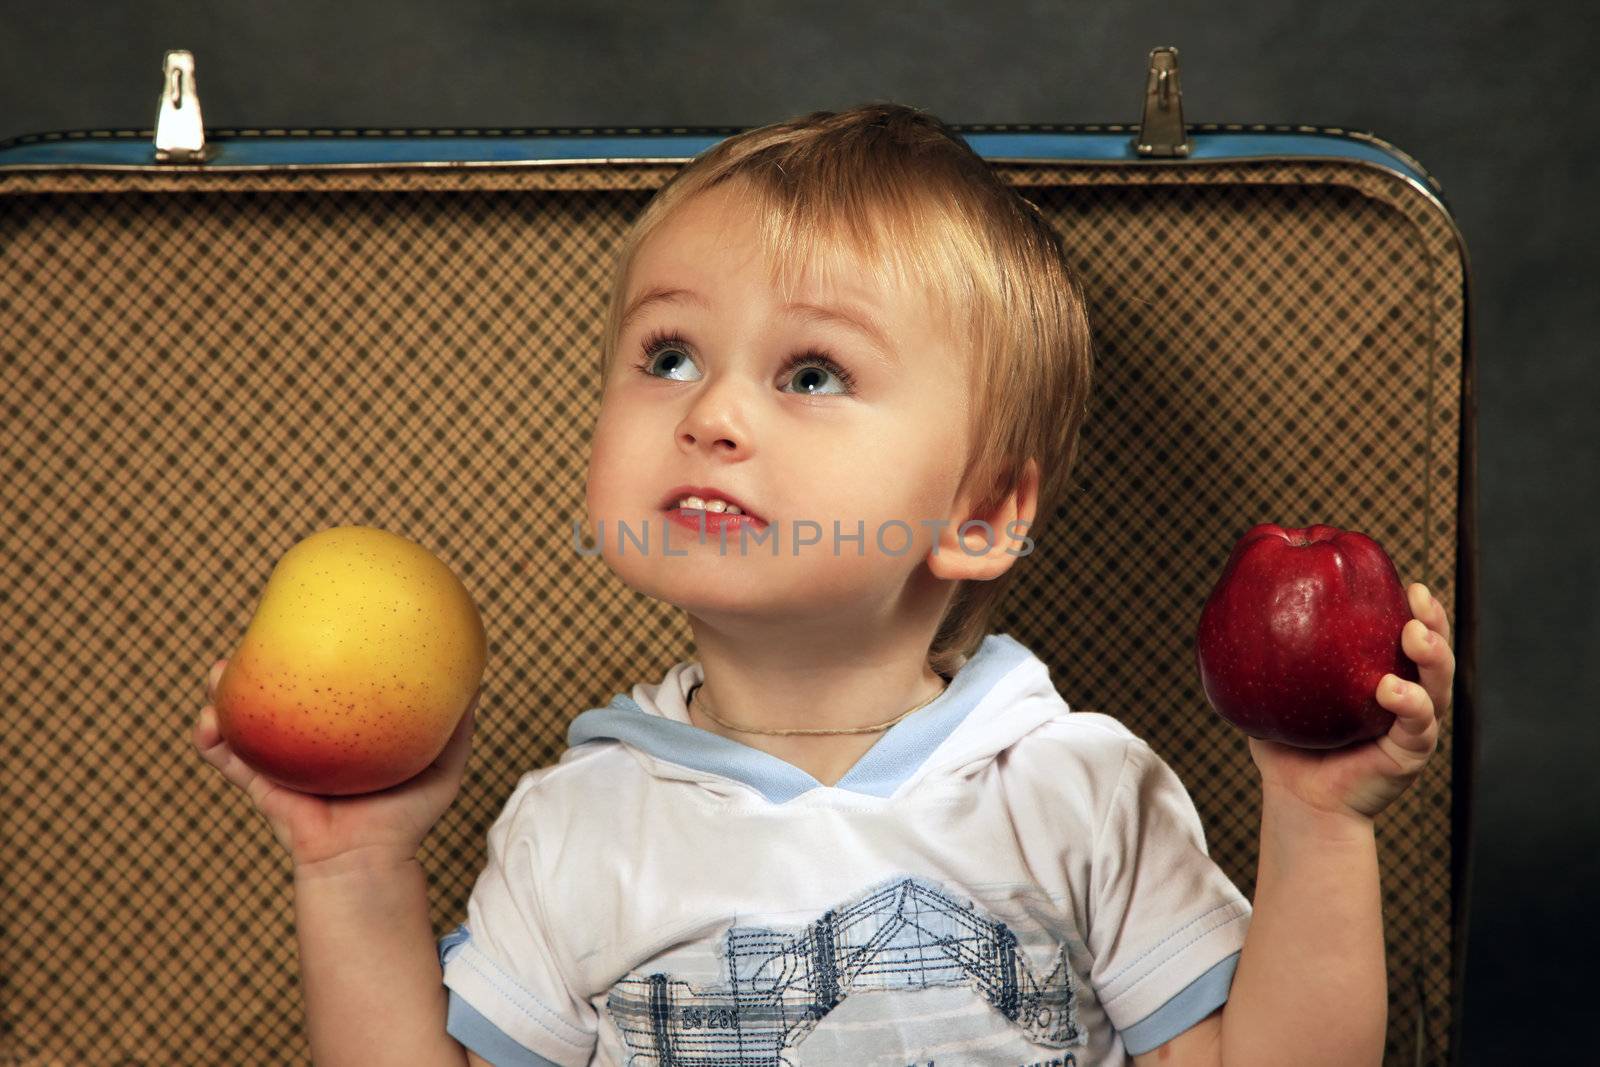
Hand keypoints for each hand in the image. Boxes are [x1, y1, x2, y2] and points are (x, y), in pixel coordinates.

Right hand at [192, 657, 479, 872]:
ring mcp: (281, 758)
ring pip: (242, 716)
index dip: (312, 650)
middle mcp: (309, 737)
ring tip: (219, 672)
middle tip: (253, 637)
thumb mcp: (443, 763)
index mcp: (343, 727)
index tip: (308, 616)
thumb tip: (476, 674)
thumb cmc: (407, 817)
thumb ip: (456, 723)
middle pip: (278, 689)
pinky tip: (207, 725)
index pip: (325, 679)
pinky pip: (227, 758)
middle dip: (259, 661)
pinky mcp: (261, 784)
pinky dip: (212, 740)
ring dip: (223, 692)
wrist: (369, 864)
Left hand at [1247, 582, 1454, 823]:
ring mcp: (1412, 723)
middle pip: (1433, 651)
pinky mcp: (1411, 752)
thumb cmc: (1286, 741)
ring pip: (1437, 685)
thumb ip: (1268, 649)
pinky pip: (1419, 725)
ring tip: (1413, 633)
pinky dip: (1410, 704)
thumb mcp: (1277, 688)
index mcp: (1380, 672)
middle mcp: (1406, 693)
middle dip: (1432, 619)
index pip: (1404, 631)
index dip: (1412, 605)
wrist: (1297, 798)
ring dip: (1433, 655)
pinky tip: (1391, 689)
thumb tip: (1240, 594)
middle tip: (1416, 596)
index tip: (1403, 580)